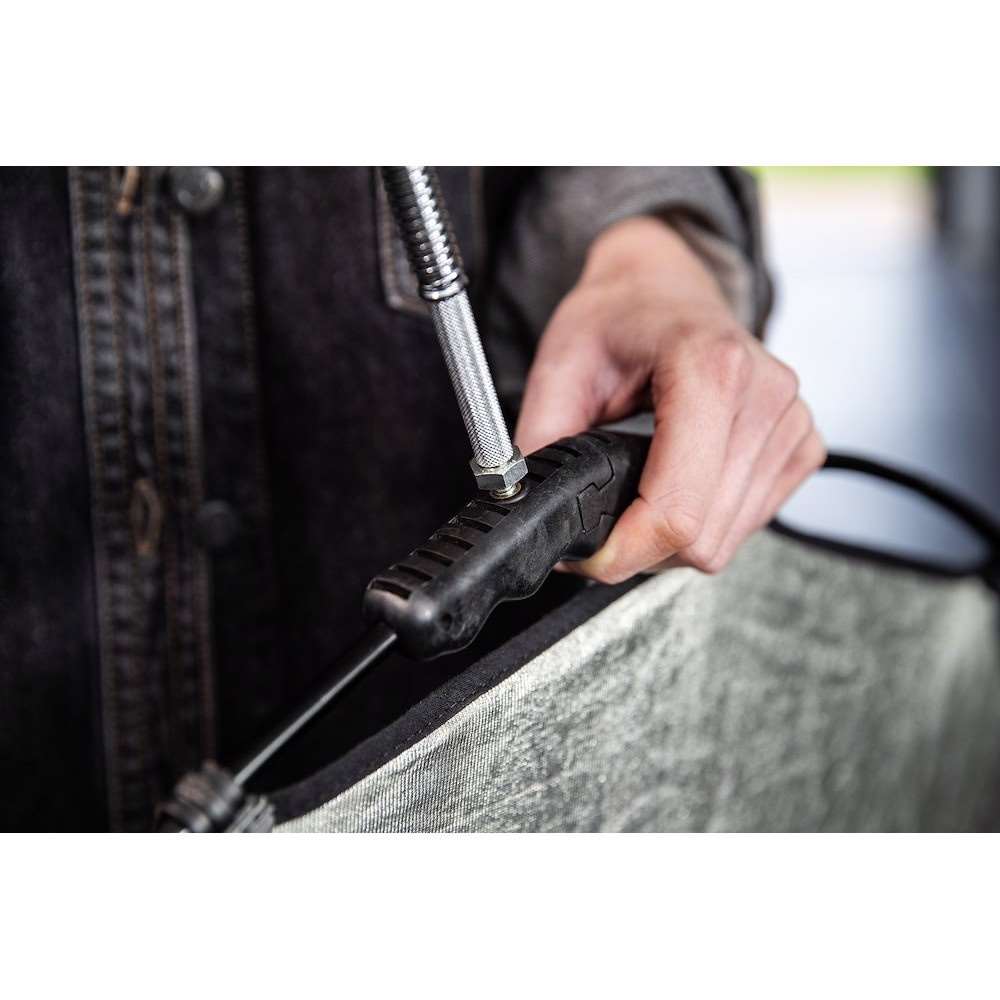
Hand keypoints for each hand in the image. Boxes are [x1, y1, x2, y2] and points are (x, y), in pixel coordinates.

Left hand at [514, 215, 824, 583]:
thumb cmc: (619, 315)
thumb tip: (538, 510)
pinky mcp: (802, 445)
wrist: (663, 287)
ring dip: (672, 538)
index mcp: (710, 367)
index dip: (624, 550)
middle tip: (604, 517)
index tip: (589, 554)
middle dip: (641, 547)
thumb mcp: (558, 365)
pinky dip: (705, 520)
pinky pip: (748, 524)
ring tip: (642, 487)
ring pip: (724, 542)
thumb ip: (543, 442)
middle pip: (701, 538)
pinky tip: (681, 478)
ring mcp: (791, 422)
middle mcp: (765, 395)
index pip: (678, 511)